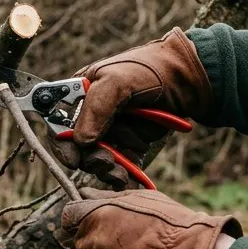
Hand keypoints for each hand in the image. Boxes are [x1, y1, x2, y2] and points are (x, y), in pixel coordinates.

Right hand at [50, 28, 211, 186]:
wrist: (188, 81)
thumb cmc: (149, 70)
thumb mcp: (117, 81)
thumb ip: (96, 108)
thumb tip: (81, 142)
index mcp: (81, 94)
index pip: (59, 123)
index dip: (62, 144)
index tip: (73, 159)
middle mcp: (92, 114)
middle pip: (79, 148)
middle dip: (91, 159)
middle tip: (106, 164)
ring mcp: (112, 131)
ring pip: (99, 159)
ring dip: (109, 168)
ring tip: (122, 172)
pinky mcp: (130, 144)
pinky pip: (120, 165)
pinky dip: (124, 174)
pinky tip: (130, 178)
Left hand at [61, 188, 240, 248]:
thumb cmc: (172, 226)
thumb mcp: (141, 199)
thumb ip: (108, 197)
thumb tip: (85, 192)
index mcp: (96, 216)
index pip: (70, 217)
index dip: (83, 221)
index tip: (96, 225)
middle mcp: (93, 243)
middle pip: (84, 246)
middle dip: (99, 246)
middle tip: (128, 247)